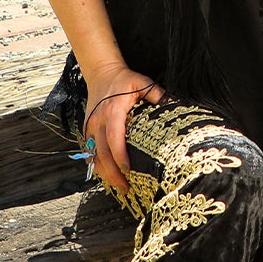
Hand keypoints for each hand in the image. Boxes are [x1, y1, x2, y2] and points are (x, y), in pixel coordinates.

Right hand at [82, 66, 165, 199]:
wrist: (101, 72)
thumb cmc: (123, 80)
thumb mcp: (141, 82)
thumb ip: (156, 94)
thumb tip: (174, 103)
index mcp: (112, 112)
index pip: (114, 138)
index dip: (120, 156)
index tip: (128, 170)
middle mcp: (98, 121)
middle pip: (102, 153)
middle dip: (113, 173)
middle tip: (125, 188)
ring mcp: (91, 126)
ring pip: (94, 155)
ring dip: (104, 173)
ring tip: (117, 187)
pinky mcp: (87, 130)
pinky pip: (90, 152)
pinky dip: (96, 165)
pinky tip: (106, 176)